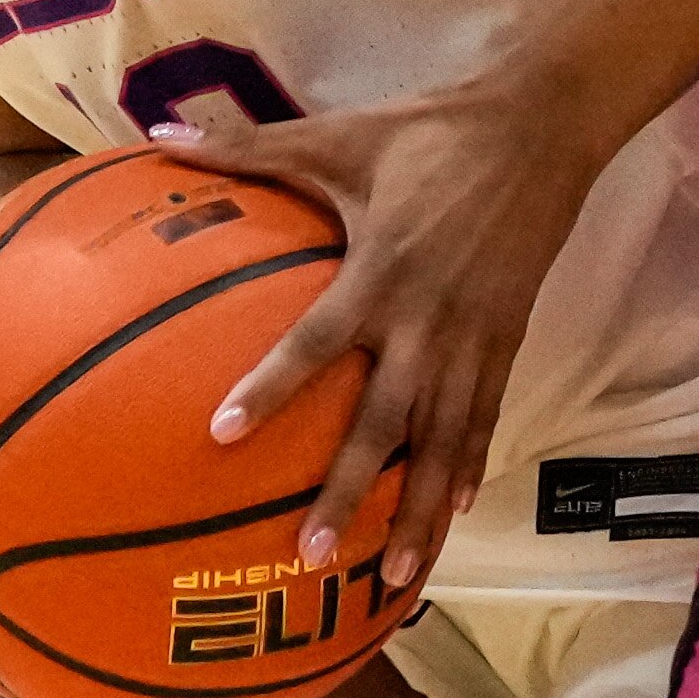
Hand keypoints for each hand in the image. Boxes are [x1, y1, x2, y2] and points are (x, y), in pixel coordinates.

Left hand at [154, 63, 626, 593]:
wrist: (538, 123)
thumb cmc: (427, 131)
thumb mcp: (338, 134)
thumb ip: (249, 145)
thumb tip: (160, 140)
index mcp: (382, 267)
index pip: (318, 339)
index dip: (273, 386)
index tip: (222, 435)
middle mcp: (428, 315)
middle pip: (384, 419)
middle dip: (350, 490)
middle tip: (311, 554)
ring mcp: (473, 332)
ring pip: (443, 436)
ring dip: (418, 506)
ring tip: (398, 574)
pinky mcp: (508, 334)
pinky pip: (486, 412)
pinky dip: (470, 464)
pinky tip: (453, 511)